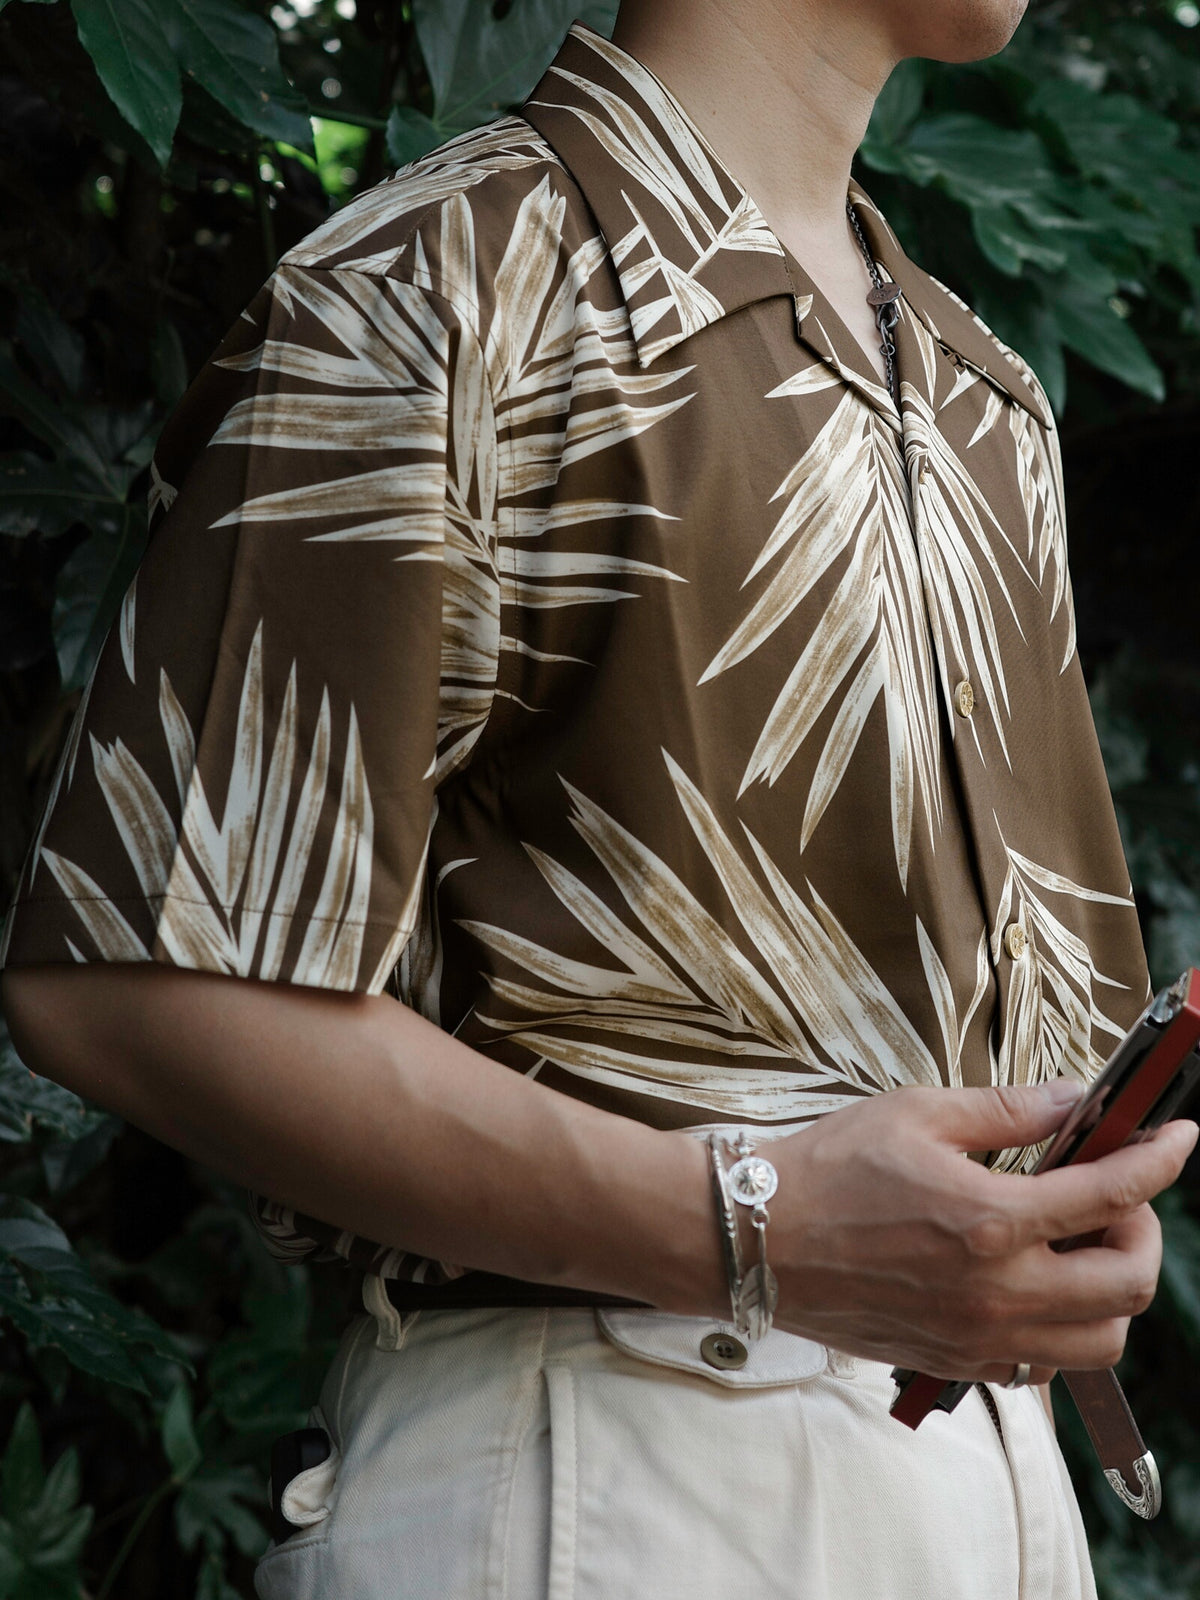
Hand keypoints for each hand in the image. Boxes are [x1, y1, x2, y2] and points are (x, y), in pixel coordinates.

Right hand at [766, 1081, 1196, 1384]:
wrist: (755, 1237)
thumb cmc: (826, 1168)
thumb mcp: (918, 1112)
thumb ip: (1008, 1110)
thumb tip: (1072, 1098)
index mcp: (990, 1221)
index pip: (1113, 1194)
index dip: (1160, 1161)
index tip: (1178, 1139)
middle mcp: (996, 1294)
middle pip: (1129, 1286)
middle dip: (1142, 1232)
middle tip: (1112, 1196)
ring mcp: (977, 1340)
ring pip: (1098, 1341)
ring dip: (1109, 1288)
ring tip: (1073, 1242)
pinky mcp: (955, 1363)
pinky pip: (1043, 1365)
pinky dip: (1059, 1324)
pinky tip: (1027, 1278)